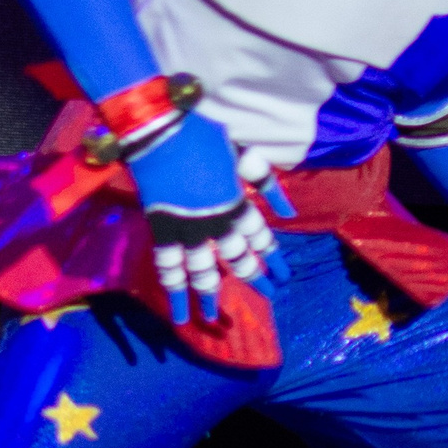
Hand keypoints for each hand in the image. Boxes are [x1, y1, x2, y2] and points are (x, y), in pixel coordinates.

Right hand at [126, 113, 284, 324]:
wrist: (159, 129)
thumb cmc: (201, 135)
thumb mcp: (242, 152)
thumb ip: (266, 183)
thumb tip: (288, 213)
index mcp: (236, 201)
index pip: (260, 237)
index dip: (273, 258)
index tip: (284, 276)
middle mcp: (216, 222)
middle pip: (238, 259)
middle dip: (254, 279)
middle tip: (267, 296)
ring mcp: (187, 229)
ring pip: (203, 273)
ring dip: (210, 296)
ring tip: (216, 318)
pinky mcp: (161, 230)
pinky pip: (169, 267)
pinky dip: (174, 290)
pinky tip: (179, 312)